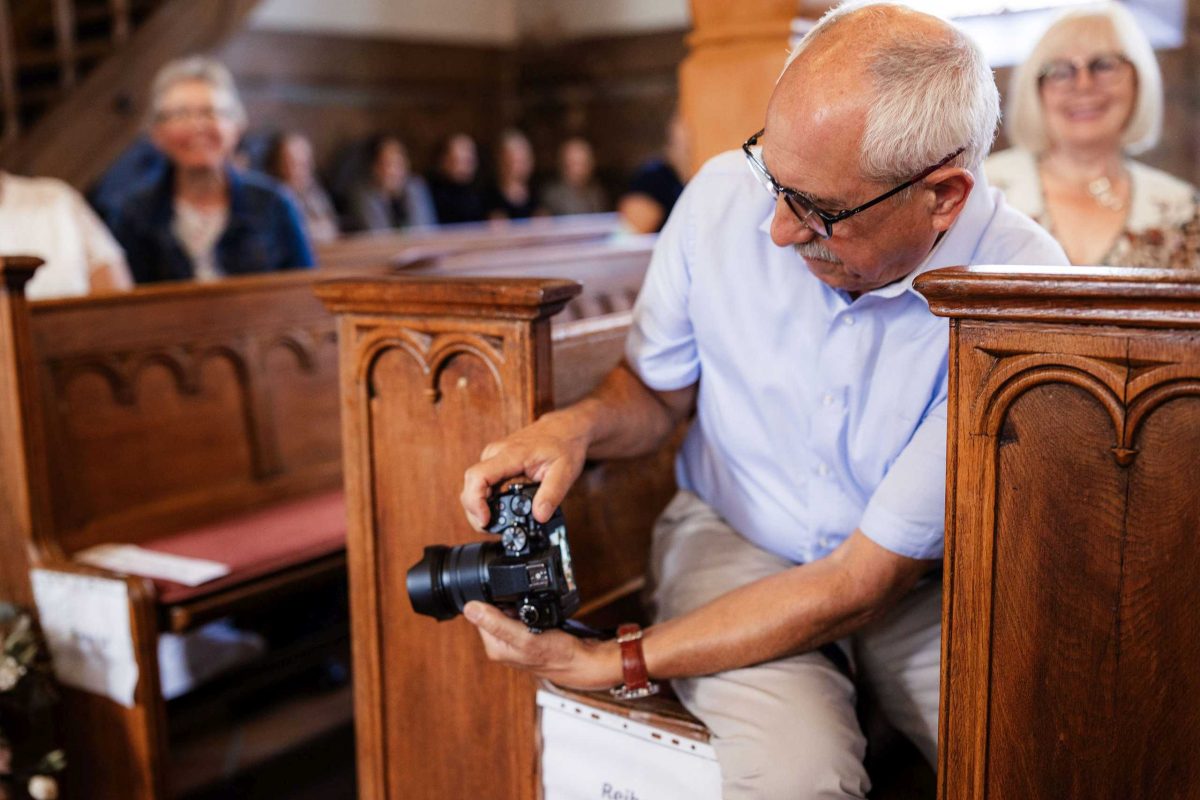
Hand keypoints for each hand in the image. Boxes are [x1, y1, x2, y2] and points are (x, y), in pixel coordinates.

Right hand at [460, 410, 589, 527]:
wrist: (564, 429)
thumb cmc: (564, 445)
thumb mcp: (565, 472)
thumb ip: (552, 495)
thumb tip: (540, 516)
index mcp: (511, 454)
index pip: (478, 476)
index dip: (475, 501)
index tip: (485, 520)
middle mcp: (496, 453)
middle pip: (470, 485)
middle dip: (475, 511)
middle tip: (492, 529)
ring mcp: (493, 456)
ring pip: (473, 485)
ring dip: (478, 507)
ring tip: (495, 524)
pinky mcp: (495, 461)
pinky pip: (481, 482)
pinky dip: (484, 499)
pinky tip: (497, 510)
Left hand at [463, 602, 620, 690]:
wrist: (581, 660)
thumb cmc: (557, 654)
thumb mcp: (525, 637)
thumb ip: (497, 623)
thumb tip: (469, 608)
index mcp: (494, 647)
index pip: (480, 613)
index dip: (494, 602)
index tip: (511, 601)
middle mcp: (501, 644)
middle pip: (494, 610)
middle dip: (508, 603)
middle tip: (526, 609)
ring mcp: (514, 639)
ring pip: (508, 611)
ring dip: (519, 606)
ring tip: (535, 613)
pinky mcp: (526, 634)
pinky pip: (521, 614)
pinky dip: (529, 610)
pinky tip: (539, 615)